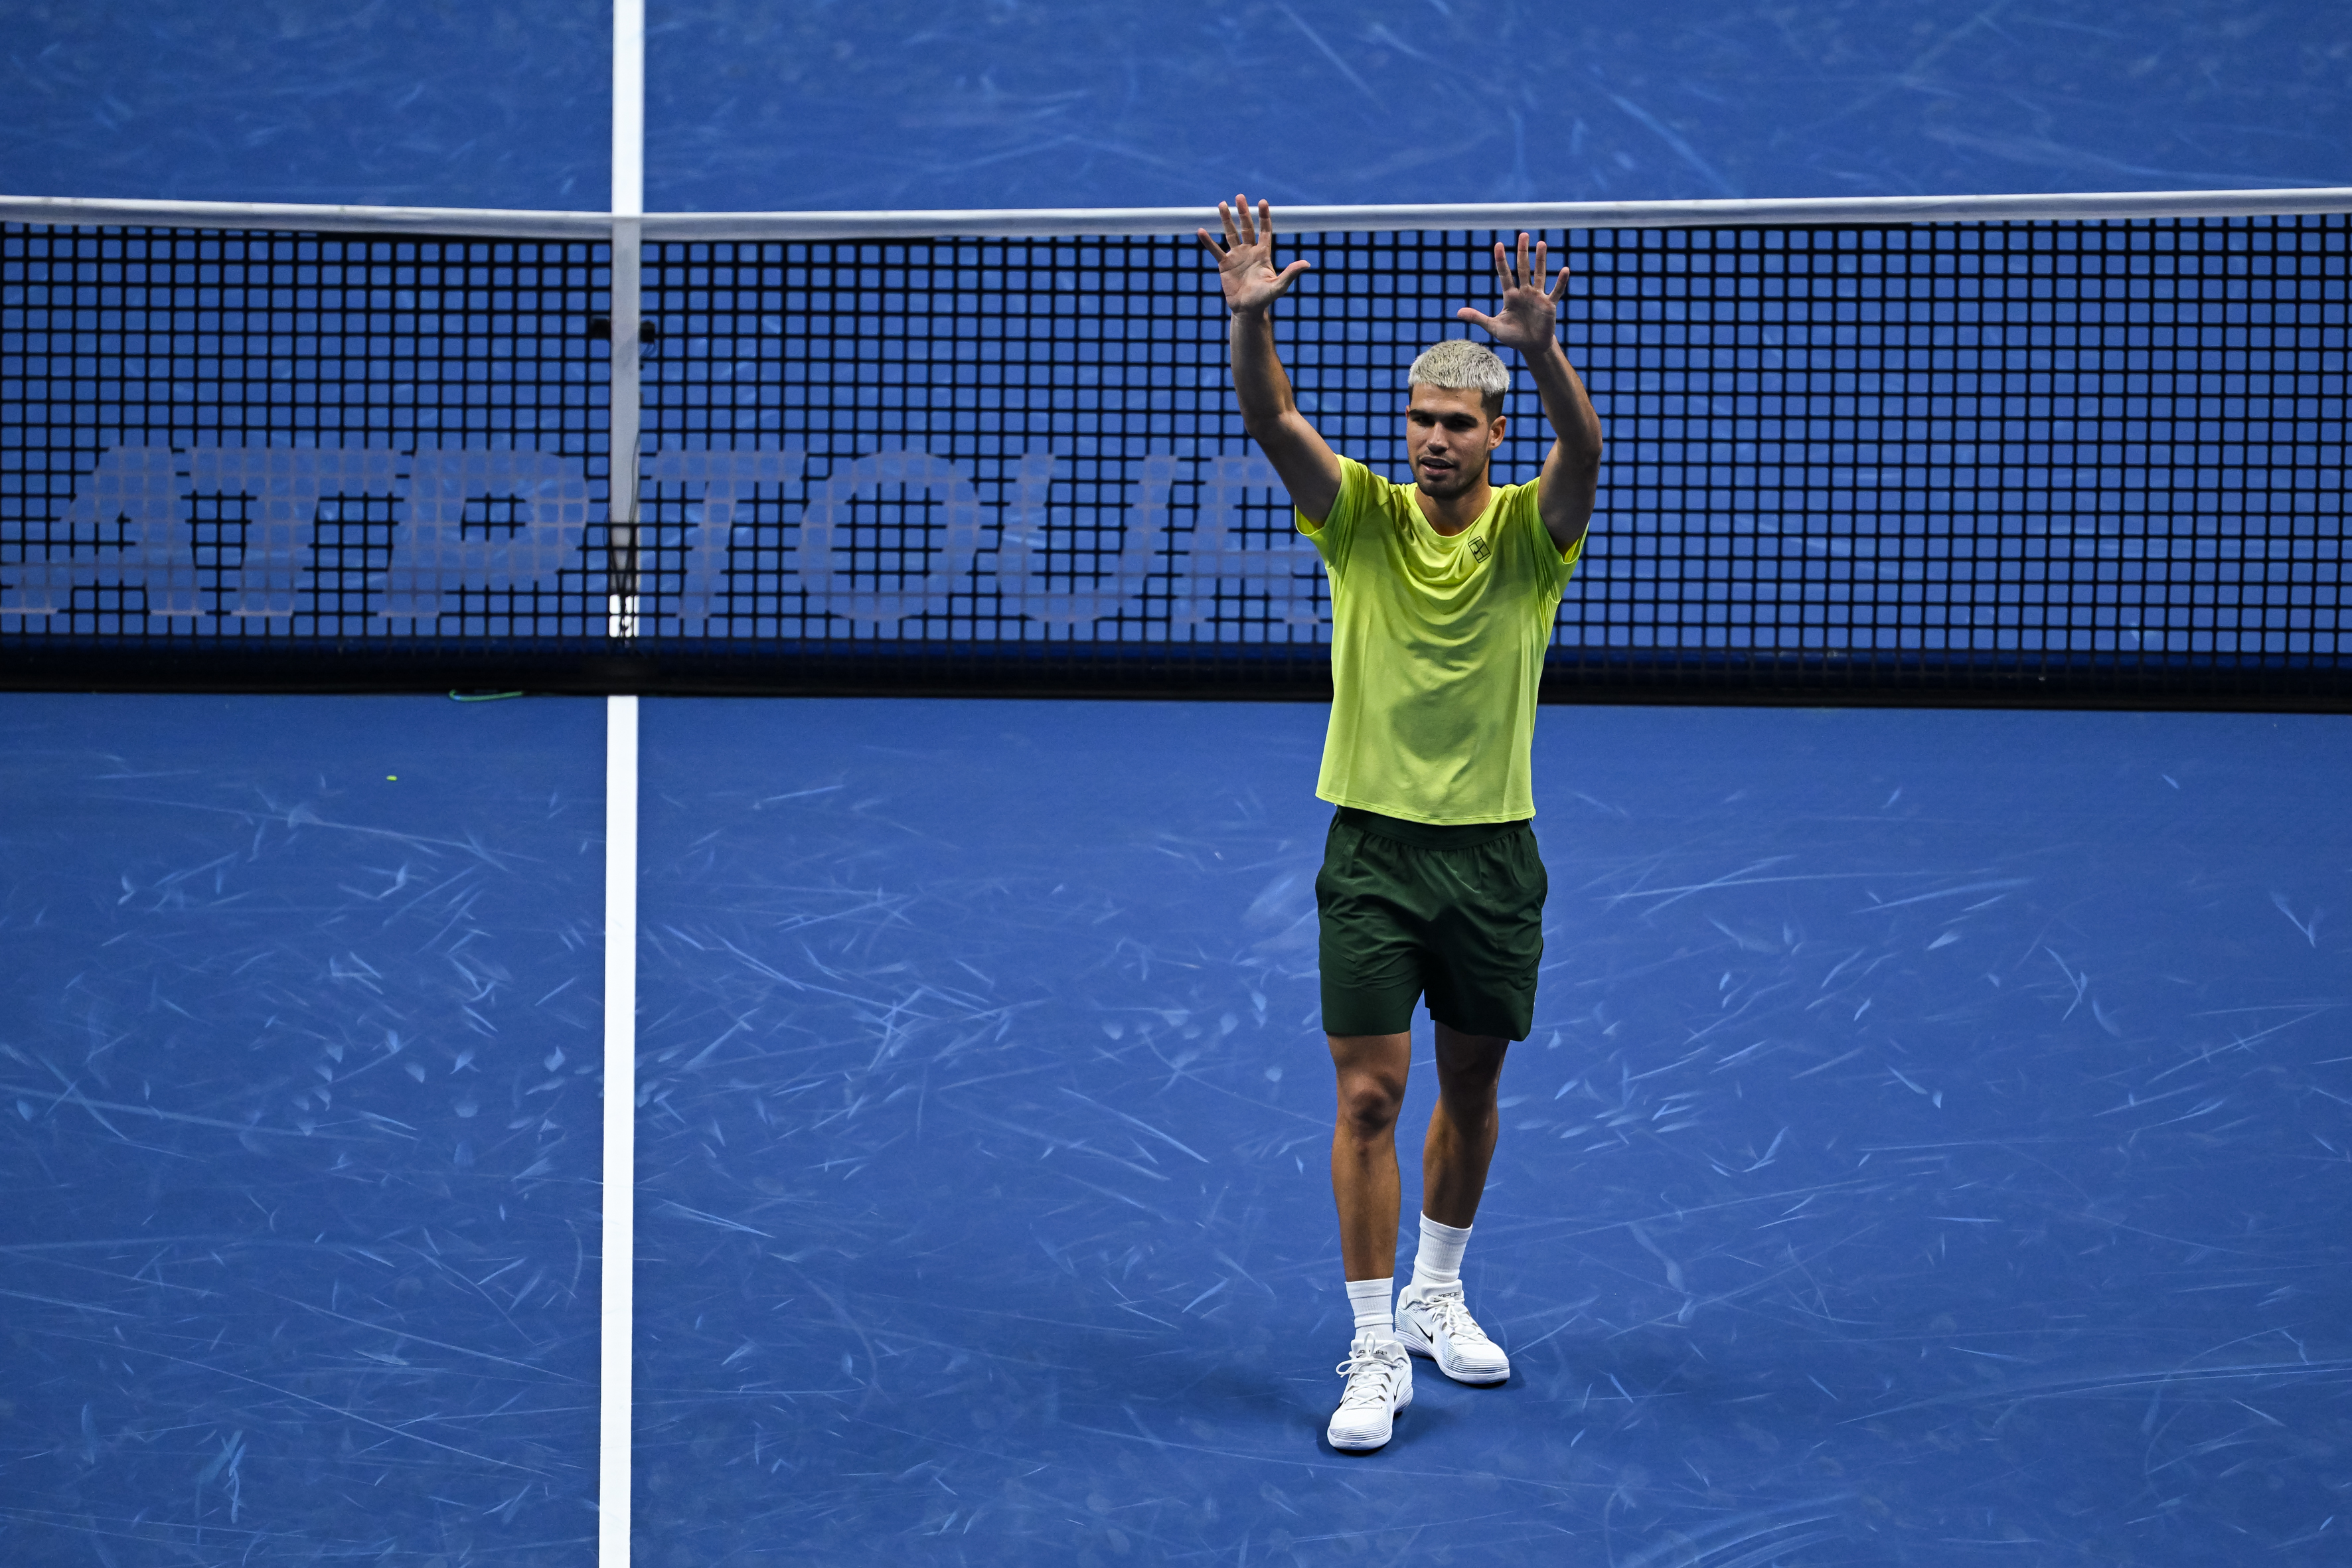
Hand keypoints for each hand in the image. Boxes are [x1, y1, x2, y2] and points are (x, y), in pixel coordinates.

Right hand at [1197, 195, 1311, 314]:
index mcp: (1263, 254)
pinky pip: (1215, 250)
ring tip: (1221, 204)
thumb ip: (1291, 273)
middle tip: (1239, 196)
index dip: (1264, 216)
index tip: (1263, 202)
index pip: (1265, 231)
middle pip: (1246, 227)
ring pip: (1231, 234)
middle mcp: (1249, 252)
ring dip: (1226, 219)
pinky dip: (1208, 242)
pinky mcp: (1224, 265)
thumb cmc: (1264, 299)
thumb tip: (1307, 264)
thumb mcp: (1278, 286)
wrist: (1247, 310)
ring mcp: (1236, 257)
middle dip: (1243, 212)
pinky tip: (1201, 231)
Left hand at [1457, 231, 1567, 355]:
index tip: (1498, 245)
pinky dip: (1561, 282)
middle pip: (1523, 268)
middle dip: (1523, 252)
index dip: (1501, 260)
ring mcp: (1538, 297)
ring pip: (1539, 274)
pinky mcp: (1549, 305)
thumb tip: (1458, 313)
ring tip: (1541, 243)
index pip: (1505, 274)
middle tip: (1524, 235)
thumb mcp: (1493, 327)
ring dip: (1541, 260)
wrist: (1532, 347)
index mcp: (1510, 295)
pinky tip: (1565, 269)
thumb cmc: (1513, 336)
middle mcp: (1524, 292)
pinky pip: (1556, 291)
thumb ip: (1478, 318)